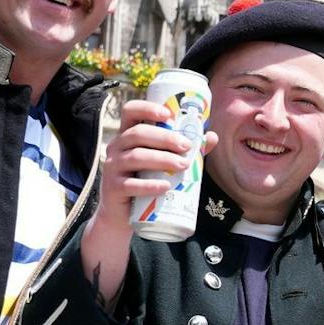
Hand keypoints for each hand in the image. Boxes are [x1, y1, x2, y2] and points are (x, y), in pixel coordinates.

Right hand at [89, 98, 219, 234]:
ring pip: (135, 157)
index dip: (147, 108)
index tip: (168, 115)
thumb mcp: (162, 163)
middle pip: (137, 134)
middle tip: (186, 146)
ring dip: (162, 159)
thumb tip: (211, 137)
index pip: (130, 111)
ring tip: (183, 165)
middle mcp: (116, 147)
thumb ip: (184, 150)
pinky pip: (130, 184)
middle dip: (165, 138)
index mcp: (127, 136)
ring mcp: (112, 167)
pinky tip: (165, 186)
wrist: (123, 216)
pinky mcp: (113, 189)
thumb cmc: (145, 182)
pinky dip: (149, 185)